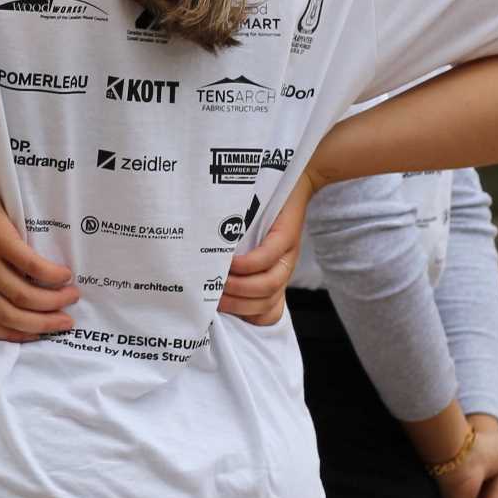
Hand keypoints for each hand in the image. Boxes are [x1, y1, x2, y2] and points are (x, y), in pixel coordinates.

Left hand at [0, 163, 78, 342]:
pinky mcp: (0, 238)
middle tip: (63, 322)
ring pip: (24, 296)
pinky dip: (51, 276)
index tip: (28, 335)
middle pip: (9, 316)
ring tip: (72, 299)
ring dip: (52, 303)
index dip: (7, 335)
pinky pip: (31, 266)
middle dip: (39, 326)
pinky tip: (65, 276)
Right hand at [221, 167, 315, 325]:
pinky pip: (267, 258)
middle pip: (263, 303)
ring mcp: (287, 255)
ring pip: (267, 286)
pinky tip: (231, 263)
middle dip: (236, 306)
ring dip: (240, 288)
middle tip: (209, 300)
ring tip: (218, 282)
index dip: (246, 318)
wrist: (296, 179)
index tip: (219, 314)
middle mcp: (283, 269)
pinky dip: (247, 265)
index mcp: (274, 275)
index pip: (266, 312)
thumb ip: (236, 258)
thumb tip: (201, 276)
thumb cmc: (264, 210)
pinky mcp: (286, 236)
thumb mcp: (250, 240)